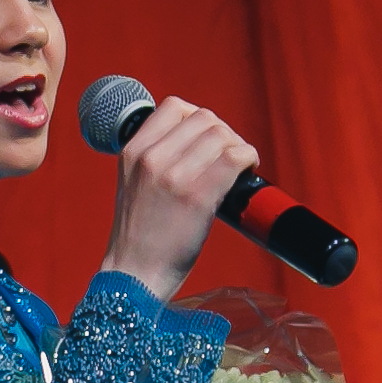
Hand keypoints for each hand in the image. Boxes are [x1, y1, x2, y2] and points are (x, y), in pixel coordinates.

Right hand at [95, 97, 258, 301]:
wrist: (134, 276)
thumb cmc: (139, 236)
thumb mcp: (133, 184)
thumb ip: (155, 159)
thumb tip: (200, 142)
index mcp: (132, 151)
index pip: (174, 107)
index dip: (199, 119)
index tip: (207, 141)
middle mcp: (151, 158)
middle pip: (204, 118)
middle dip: (224, 134)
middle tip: (229, 158)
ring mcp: (174, 176)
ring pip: (222, 135)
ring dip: (238, 148)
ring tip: (239, 168)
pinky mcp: (197, 196)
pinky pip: (235, 157)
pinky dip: (249, 159)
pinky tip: (247, 173)